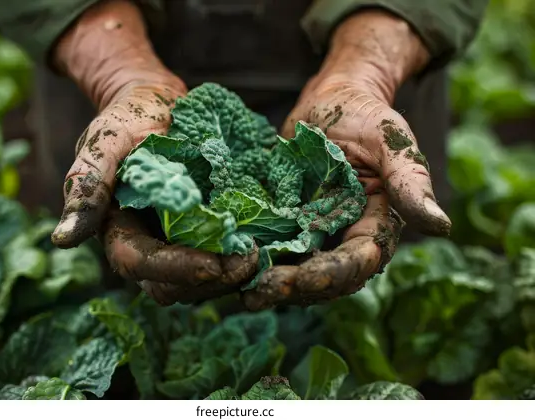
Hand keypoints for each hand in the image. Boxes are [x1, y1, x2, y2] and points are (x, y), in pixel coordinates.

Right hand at [49, 0, 257, 304]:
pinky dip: (241, 261)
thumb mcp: (107, 143)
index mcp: (119, 233)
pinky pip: (221, 262)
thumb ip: (87, 185)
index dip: (176, 270)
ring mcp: (178, 246)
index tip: (214, 265)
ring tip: (262, 256)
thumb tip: (62, 241)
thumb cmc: (130, 119)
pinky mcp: (204, 238)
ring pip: (200, 283)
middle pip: (174, 285)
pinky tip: (266, 247)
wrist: (162, 108)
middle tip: (250, 261)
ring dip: (231, 277)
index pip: (141, 265)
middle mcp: (148, 248)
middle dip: (211, 280)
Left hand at [241, 10, 451, 310]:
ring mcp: (312, 233)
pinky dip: (251, 257)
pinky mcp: (285, 222)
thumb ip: (409, 181)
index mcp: (375, 226)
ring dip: (268, 281)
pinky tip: (226, 263)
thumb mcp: (390, 142)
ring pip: (294, 269)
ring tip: (237, 287)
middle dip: (294, 287)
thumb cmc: (365, 117)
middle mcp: (343, 238)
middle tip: (258, 292)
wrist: (330, 102)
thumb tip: (441, 226)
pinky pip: (270, 245)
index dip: (334, 273)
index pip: (359, 261)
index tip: (305, 277)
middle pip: (323, 276)